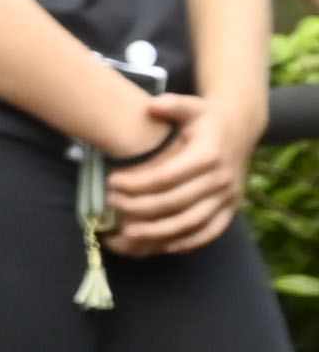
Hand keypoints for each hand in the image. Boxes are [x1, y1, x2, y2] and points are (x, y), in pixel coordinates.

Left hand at [106, 90, 251, 254]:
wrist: (241, 129)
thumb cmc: (208, 119)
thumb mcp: (192, 106)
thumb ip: (171, 105)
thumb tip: (151, 106)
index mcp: (209, 154)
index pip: (166, 176)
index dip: (136, 183)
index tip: (111, 182)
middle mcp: (221, 178)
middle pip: (174, 202)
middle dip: (139, 207)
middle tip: (112, 204)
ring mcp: (228, 197)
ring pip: (190, 223)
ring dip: (157, 232)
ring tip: (127, 234)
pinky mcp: (232, 209)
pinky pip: (210, 232)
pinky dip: (187, 243)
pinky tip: (161, 246)